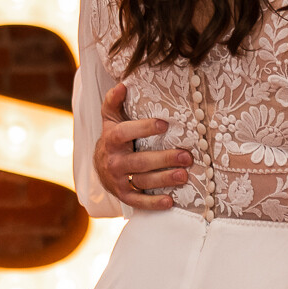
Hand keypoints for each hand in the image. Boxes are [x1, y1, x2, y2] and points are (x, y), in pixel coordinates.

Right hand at [95, 82, 191, 210]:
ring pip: (142, 181)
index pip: (125, 132)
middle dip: (164, 159)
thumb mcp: (111, 117)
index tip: (165, 124)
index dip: (144, 128)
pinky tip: (170, 201)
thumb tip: (122, 84)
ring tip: (184, 176)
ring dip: (164, 180)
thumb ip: (114, 101)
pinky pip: (137, 201)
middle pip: (139, 161)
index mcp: (112, 139)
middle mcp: (113, 161)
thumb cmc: (114, 137)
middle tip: (187, 156)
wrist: (100, 164)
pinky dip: (153, 204)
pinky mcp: (123, 195)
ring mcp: (117, 180)